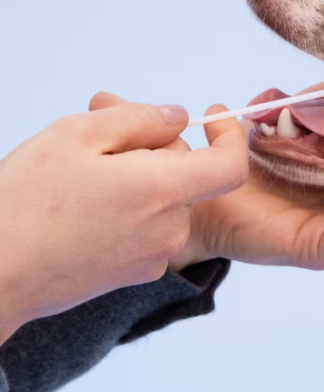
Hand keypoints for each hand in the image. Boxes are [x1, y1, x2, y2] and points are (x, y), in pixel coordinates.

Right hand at [0, 94, 247, 343]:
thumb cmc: (26, 202)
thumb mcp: (76, 134)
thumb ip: (139, 118)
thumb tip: (179, 117)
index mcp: (163, 190)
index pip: (230, 166)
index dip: (230, 137)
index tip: (213, 118)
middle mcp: (170, 228)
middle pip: (189, 176)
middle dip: (157, 151)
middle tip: (104, 140)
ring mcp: (155, 256)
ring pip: (167, 200)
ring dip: (141, 181)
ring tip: (85, 178)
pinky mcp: (138, 275)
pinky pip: (151, 228)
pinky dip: (132, 209)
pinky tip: (87, 208)